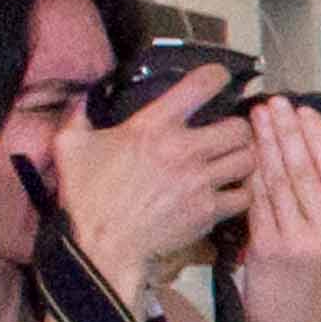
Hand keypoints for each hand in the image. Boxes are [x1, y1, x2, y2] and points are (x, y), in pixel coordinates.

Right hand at [40, 73, 257, 307]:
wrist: (103, 245)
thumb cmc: (87, 196)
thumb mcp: (71, 147)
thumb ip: (79, 116)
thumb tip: (83, 97)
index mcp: (153, 126)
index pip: (199, 86)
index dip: (216, 76)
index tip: (220, 78)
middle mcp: (184, 149)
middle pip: (239, 127)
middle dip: (239, 127)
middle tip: (232, 132)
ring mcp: (201, 181)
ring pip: (249, 159)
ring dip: (246, 158)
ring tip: (236, 160)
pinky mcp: (209, 211)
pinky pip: (245, 195)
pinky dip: (243, 193)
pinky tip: (233, 191)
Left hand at [227, 99, 320, 321]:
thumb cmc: (310, 288)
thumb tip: (303, 155)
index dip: (318, 136)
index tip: (303, 110)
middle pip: (307, 169)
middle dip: (288, 131)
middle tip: (274, 103)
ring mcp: (302, 241)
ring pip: (281, 181)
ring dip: (267, 145)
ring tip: (256, 119)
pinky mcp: (271, 250)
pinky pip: (259, 203)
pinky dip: (251, 176)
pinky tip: (244, 156)